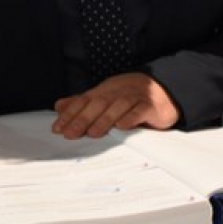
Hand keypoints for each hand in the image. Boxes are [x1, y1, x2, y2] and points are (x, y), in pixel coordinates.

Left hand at [52, 72, 179, 138]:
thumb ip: (82, 103)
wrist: (163, 90)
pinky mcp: (150, 106)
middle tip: (71, 133)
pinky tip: (122, 126)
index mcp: (104, 90)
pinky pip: (140, 110)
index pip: (84, 100)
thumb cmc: (129, 97)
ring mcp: (135, 97)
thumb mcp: (104, 97)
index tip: (58, 128)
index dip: (71, 113)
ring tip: (93, 133)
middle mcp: (117, 92)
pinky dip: (131, 117)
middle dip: (83, 118)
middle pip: (99, 103)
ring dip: (105, 119)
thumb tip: (59, 106)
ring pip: (118, 106)